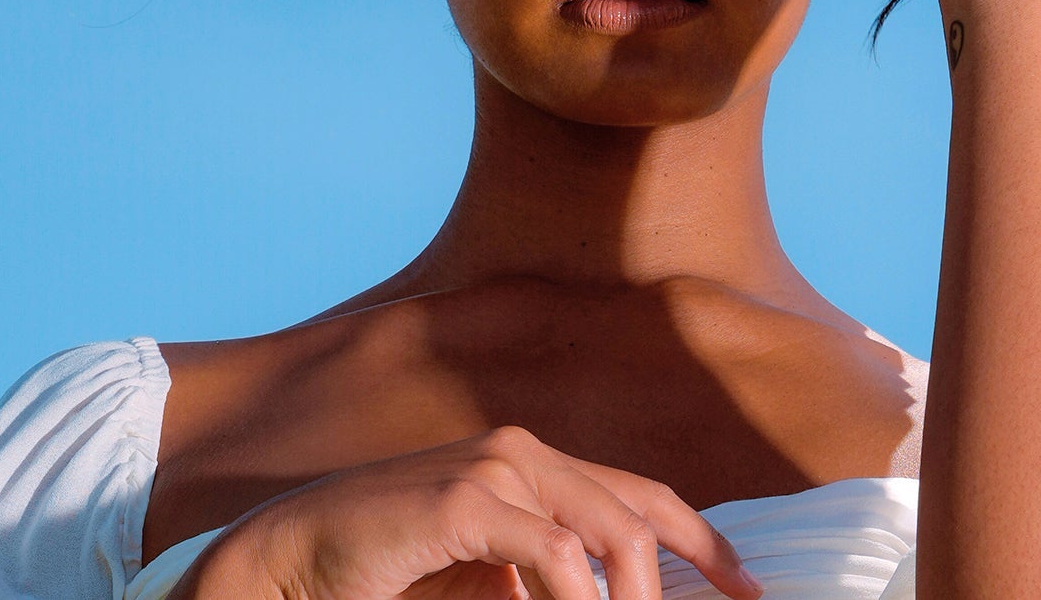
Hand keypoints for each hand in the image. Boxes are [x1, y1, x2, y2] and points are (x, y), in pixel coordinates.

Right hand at [174, 424, 762, 599]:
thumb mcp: (489, 588)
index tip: (748, 590)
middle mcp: (525, 454)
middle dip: (683, 576)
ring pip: (606, 531)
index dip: (703, 542)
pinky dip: (577, 597)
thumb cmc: (391, 577)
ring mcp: (495, 467)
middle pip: (637, 514)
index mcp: (535, 469)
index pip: (642, 498)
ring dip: (630, 599)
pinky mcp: (464, 495)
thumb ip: (546, 588)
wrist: (292, 560)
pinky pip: (550, 551)